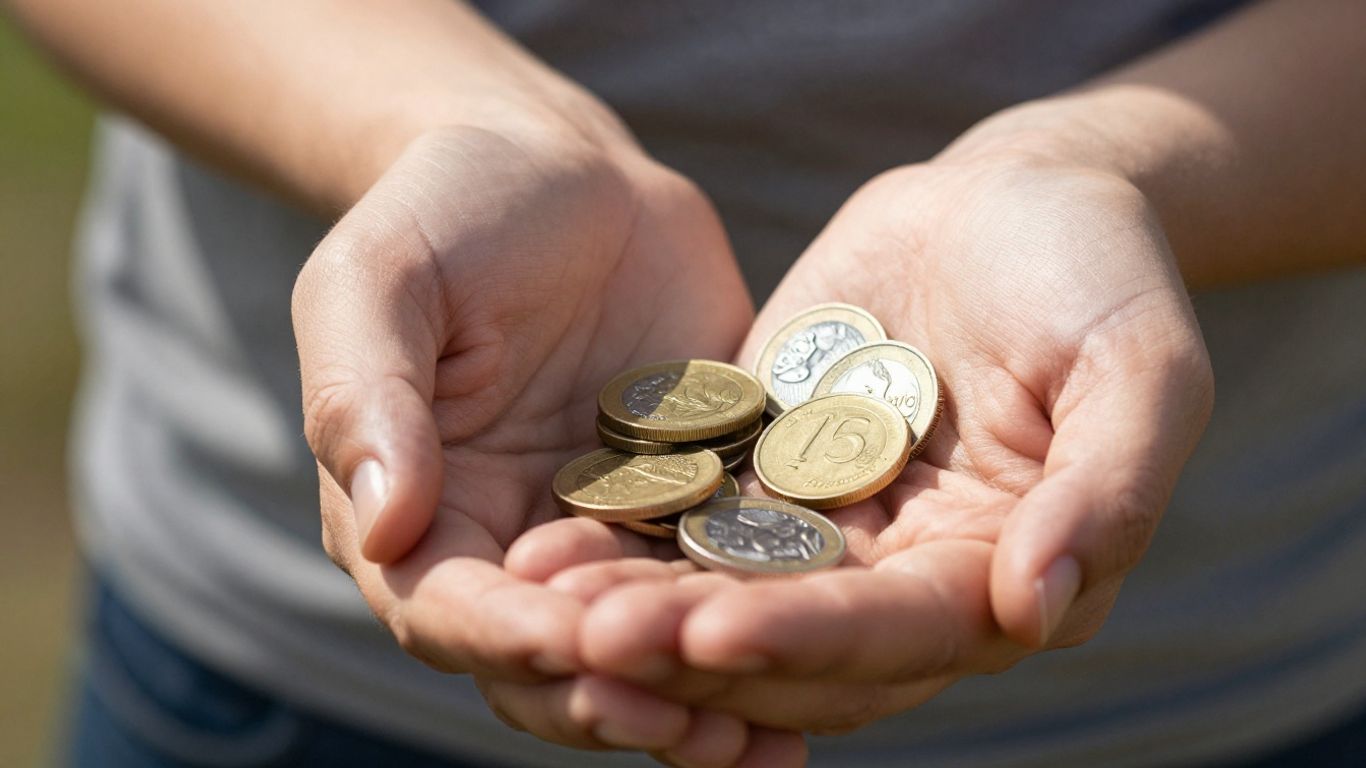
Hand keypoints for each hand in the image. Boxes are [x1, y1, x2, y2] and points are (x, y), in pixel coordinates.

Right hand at [292, 123, 807, 757]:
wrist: (559, 171)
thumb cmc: (446, 212)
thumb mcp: (377, 280)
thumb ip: (363, 398)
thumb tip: (381, 531)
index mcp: (422, 516)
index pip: (453, 610)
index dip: (511, 640)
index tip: (579, 647)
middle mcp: (514, 549)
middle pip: (554, 663)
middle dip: (620, 700)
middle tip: (700, 729)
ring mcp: (608, 534)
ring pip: (646, 647)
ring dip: (700, 701)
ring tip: (769, 745)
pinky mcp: (693, 503)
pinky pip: (724, 578)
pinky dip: (764, 629)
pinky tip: (827, 663)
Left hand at [509, 150, 1213, 738]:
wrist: (1009, 200)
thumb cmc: (1095, 273)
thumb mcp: (1140, 367)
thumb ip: (1110, 492)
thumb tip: (1034, 610)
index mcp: (1002, 578)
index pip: (901, 633)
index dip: (810, 638)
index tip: (715, 628)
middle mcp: (907, 579)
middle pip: (795, 642)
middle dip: (695, 645)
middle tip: (590, 639)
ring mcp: (829, 535)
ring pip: (725, 593)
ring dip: (639, 607)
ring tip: (543, 597)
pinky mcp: (765, 480)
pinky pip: (688, 520)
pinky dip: (625, 539)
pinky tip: (548, 540)